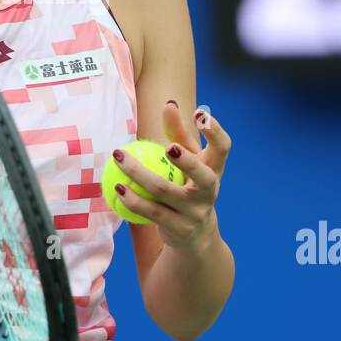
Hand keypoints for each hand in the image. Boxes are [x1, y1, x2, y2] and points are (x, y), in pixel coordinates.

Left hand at [112, 102, 230, 252]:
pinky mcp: (179, 228)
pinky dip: (134, 200)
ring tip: (119, 159)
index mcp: (215, 169)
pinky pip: (153, 212)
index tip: (199, 113)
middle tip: (168, 146)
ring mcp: (196, 212)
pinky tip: (118, 188)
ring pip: (166, 192)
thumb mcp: (188, 160)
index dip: (215, 132)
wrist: (195, 236)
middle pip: (202, 177)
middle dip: (187, 162)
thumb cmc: (188, 185)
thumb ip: (179, 134)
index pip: (223, 149)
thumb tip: (169, 104)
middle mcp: (210, 191)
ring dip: (139, 174)